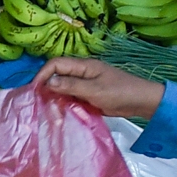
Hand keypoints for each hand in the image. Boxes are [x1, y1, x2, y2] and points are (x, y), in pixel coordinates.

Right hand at [38, 58, 163, 120]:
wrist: (142, 102)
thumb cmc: (121, 93)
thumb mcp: (94, 90)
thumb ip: (71, 86)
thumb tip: (49, 82)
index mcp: (84, 66)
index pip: (56, 64)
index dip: (43, 74)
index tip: (35, 90)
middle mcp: (83, 72)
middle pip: (58, 74)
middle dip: (46, 86)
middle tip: (38, 102)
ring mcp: (86, 84)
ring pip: (64, 86)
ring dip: (55, 96)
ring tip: (47, 109)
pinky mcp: (89, 95)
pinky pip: (72, 96)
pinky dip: (65, 103)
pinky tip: (61, 113)